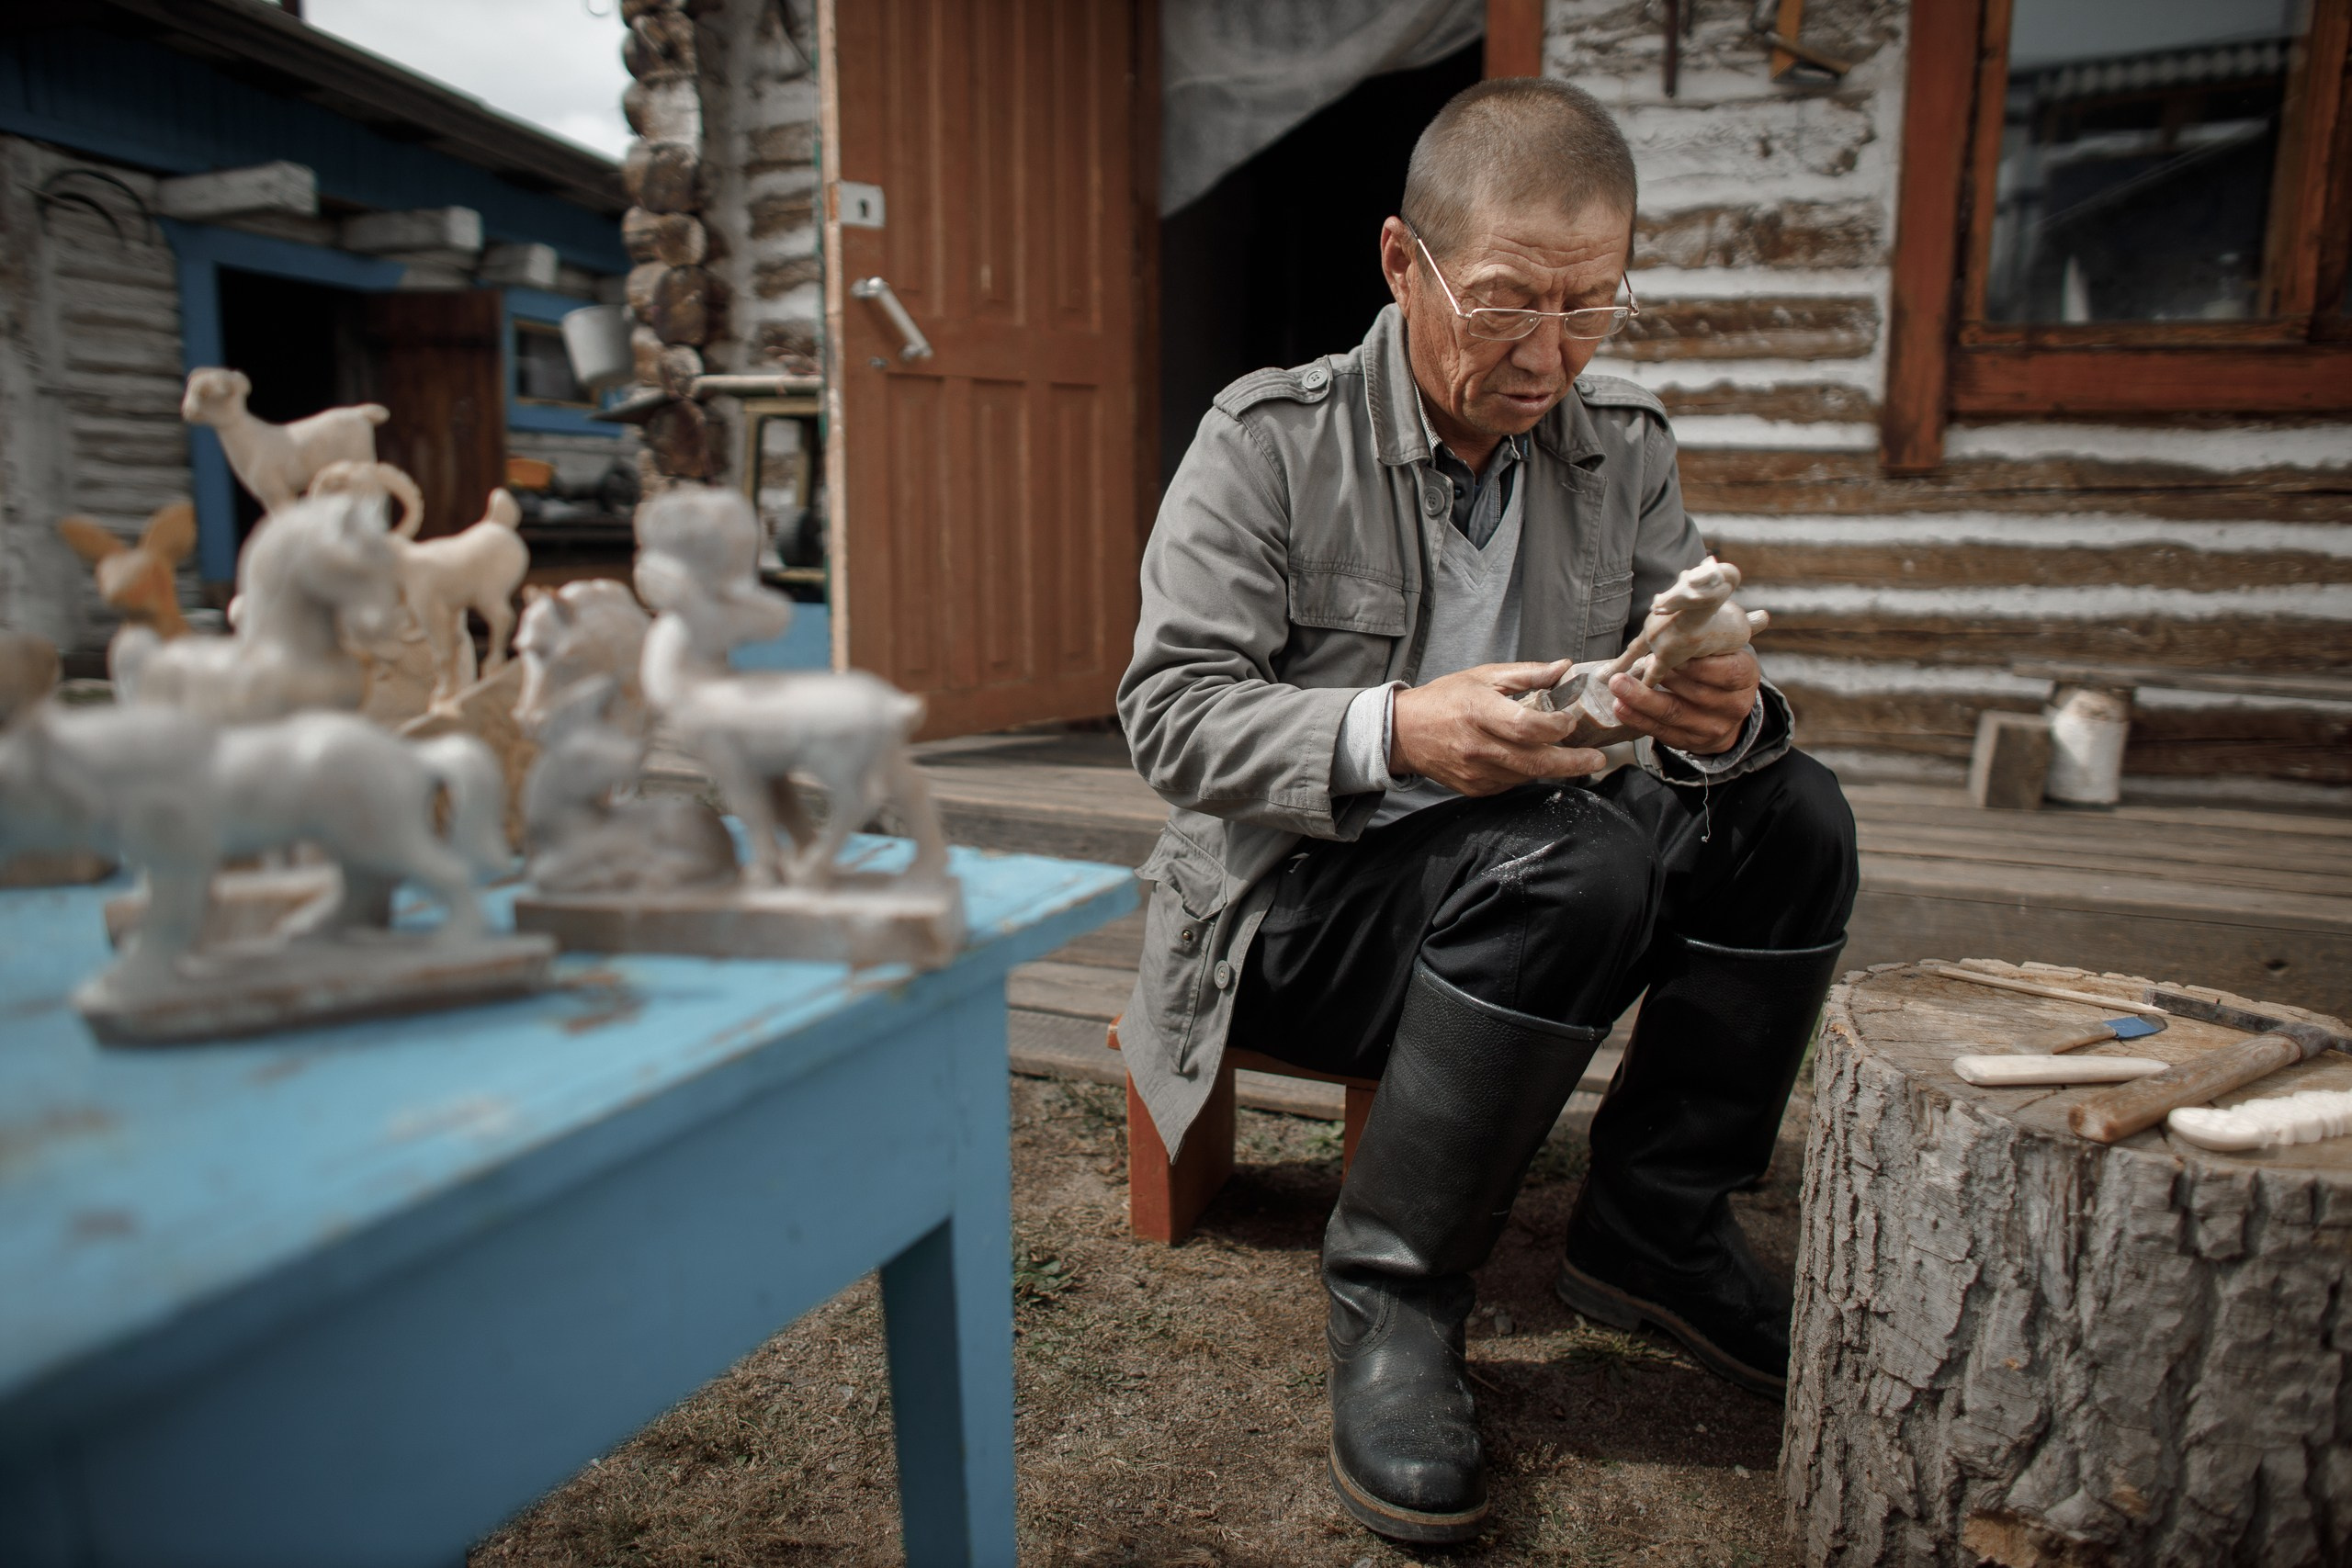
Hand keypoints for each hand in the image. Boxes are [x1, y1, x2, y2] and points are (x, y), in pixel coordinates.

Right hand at [1390, 660, 1610, 795]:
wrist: (1405, 732)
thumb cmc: (1446, 698)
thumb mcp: (1484, 676)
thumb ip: (1527, 673)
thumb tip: (1563, 667)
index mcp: (1479, 711)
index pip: (1526, 726)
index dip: (1555, 726)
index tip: (1570, 721)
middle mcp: (1477, 746)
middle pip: (1534, 762)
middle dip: (1572, 763)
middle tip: (1597, 760)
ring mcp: (1475, 772)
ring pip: (1527, 776)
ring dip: (1553, 769)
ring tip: (1572, 758)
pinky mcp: (1475, 788)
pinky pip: (1511, 783)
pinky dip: (1527, 773)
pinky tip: (1531, 760)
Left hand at [1607, 649, 1760, 754]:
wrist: (1726, 712)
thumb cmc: (1719, 668)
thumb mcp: (1723, 651)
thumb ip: (1707, 641)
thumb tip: (1683, 622)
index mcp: (1745, 676)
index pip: (1727, 673)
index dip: (1697, 666)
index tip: (1670, 654)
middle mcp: (1733, 705)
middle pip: (1695, 694)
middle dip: (1662, 680)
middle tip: (1636, 666)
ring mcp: (1712, 727)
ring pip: (1674, 714)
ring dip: (1642, 699)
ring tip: (1619, 686)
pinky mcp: (1690, 741)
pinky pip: (1661, 731)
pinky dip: (1638, 719)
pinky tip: (1620, 707)